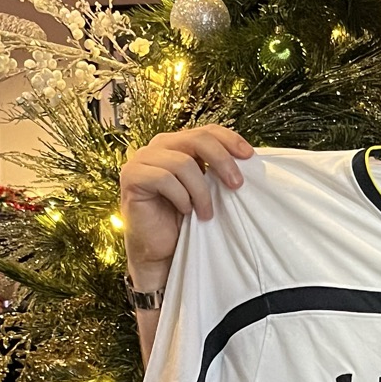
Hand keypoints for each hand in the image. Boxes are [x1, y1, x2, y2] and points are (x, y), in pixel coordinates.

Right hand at [119, 125, 253, 284]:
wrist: (161, 251)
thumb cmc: (185, 221)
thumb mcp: (207, 189)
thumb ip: (216, 169)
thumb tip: (247, 157)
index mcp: (177, 144)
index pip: (206, 130)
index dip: (229, 140)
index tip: (249, 156)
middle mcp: (157, 146)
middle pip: (196, 139)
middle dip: (221, 161)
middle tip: (236, 185)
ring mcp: (142, 159)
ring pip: (182, 162)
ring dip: (201, 191)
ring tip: (206, 212)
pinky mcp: (131, 177)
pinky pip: (163, 178)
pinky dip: (180, 196)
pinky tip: (185, 211)